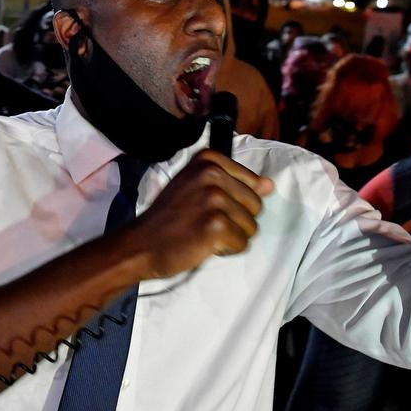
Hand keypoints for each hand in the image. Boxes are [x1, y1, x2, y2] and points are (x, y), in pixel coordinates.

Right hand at [127, 150, 272, 278]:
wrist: (140, 244)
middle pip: (256, 205)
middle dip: (236, 220)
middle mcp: (213, 175)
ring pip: (251, 227)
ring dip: (231, 236)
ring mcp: (215, 199)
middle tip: (204, 222)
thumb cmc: (169, 217)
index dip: (235, 202)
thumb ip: (235, 183)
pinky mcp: (216, 226)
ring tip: (203, 233)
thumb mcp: (198, 188)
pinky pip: (242, 244)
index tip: (206, 206)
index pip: (254, 184)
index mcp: (209, 159)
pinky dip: (226, 251)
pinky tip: (203, 245)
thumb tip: (270, 185)